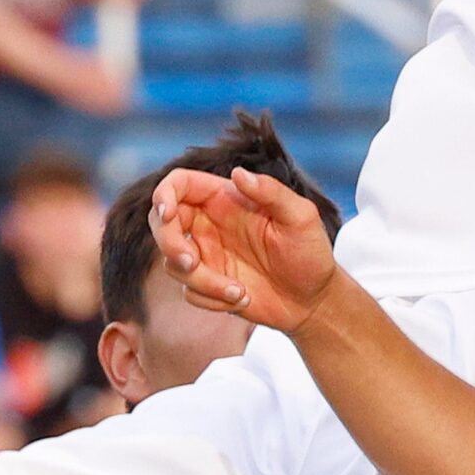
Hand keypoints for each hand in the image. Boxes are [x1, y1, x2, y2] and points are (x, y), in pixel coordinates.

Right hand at [151, 166, 340, 333]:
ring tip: (241, 292)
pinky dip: (213, 299)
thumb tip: (238, 174)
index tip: (167, 213)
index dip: (164, 193)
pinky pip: (190, 291)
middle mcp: (209, 224)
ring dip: (202, 281)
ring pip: (173, 263)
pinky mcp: (207, 284)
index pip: (180, 184)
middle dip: (169, 243)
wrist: (314, 300)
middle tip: (191, 262)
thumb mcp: (301, 217)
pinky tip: (244, 299)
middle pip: (161, 222)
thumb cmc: (311, 252)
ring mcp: (207, 255)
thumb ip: (271, 192)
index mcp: (226, 199)